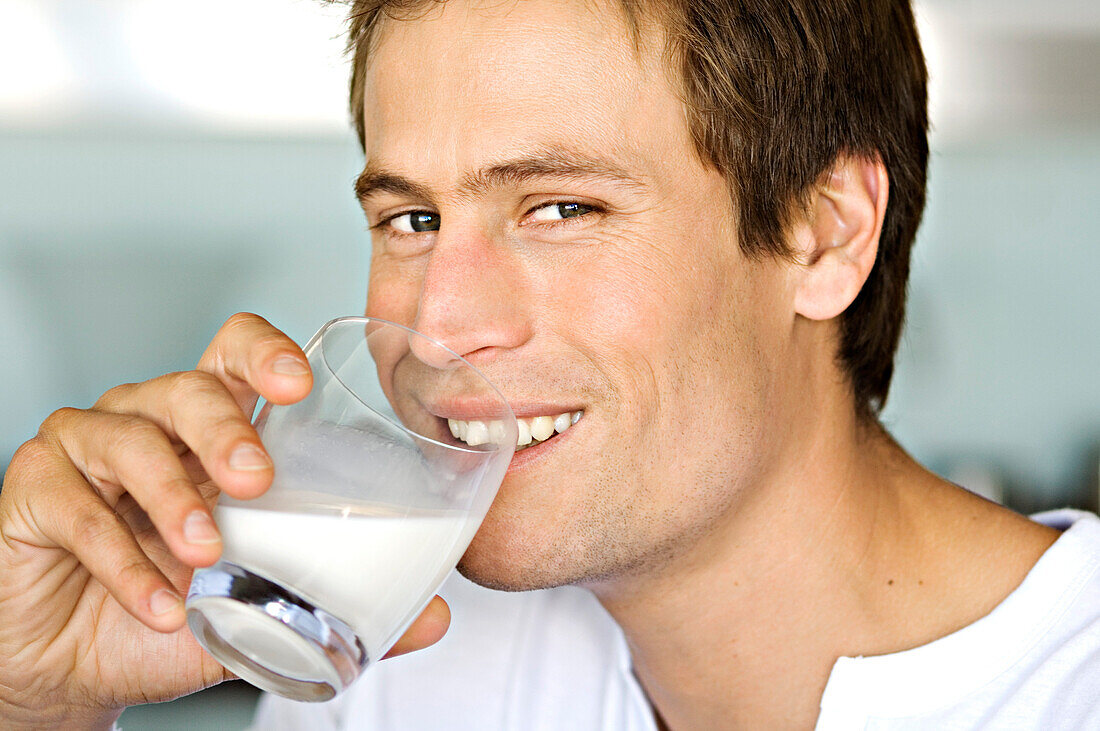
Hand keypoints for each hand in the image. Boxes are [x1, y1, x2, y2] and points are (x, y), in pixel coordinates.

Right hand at [0, 313, 449, 729]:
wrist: (77, 667)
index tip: (298, 384)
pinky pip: (73, 506)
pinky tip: (157, 602)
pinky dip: (119, 560)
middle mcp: (151, 422)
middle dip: (224, 428)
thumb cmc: (173, 610)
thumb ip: (338, 603)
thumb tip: (433, 619)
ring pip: (127, 436)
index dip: (264, 353)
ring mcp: (87, 450)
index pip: (236, 354)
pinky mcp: (33, 489)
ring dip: (172, 497)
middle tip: (255, 482)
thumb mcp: (260, 607)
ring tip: (204, 555)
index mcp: (210, 429)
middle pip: (187, 386)